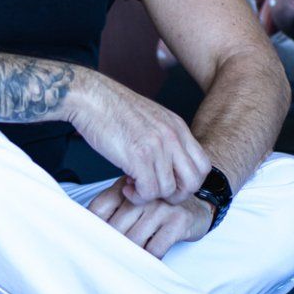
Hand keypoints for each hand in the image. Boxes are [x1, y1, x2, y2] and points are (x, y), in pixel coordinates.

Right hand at [67, 73, 211, 202]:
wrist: (91, 97)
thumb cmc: (113, 109)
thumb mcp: (151, 119)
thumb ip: (166, 139)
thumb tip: (170, 165)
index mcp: (178, 127)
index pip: (203, 165)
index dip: (189, 182)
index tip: (169, 183)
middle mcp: (172, 136)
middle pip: (194, 181)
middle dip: (176, 195)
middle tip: (156, 191)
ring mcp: (157, 146)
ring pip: (169, 190)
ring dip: (150, 195)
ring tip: (134, 185)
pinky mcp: (138, 156)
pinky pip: (149, 191)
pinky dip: (137, 196)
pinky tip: (126, 185)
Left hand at [87, 179, 212, 257]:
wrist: (198, 206)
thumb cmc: (158, 208)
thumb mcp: (133, 201)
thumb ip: (111, 210)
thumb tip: (84, 233)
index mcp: (126, 187)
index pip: (99, 209)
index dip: (91, 229)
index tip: (89, 244)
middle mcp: (144, 195)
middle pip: (115, 229)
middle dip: (112, 247)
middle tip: (110, 261)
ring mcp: (161, 207)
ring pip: (134, 241)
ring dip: (130, 256)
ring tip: (130, 263)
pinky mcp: (178, 221)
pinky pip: (155, 249)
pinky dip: (149, 260)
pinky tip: (149, 262)